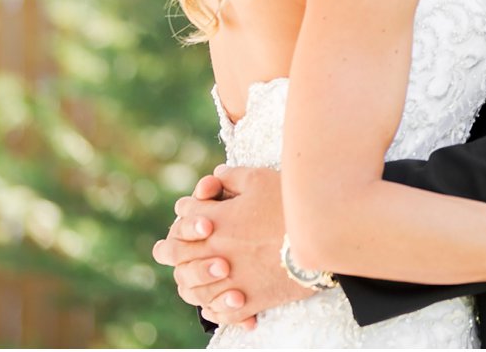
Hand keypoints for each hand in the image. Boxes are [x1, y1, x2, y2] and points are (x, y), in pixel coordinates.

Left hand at [150, 165, 309, 328]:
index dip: (185, 211)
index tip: (191, 211)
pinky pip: (219, 311)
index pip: (183, 215)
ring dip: (187, 282)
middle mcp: (215, 252)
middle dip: (169, 249)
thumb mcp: (261, 179)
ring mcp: (230, 279)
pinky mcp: (248, 300)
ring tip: (190, 280)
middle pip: (176, 254)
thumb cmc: (289, 205)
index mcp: (215, 221)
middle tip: (166, 250)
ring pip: (192, 288)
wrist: (319, 239)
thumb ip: (233, 176)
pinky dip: (214, 308)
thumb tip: (217, 174)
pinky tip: (215, 303)